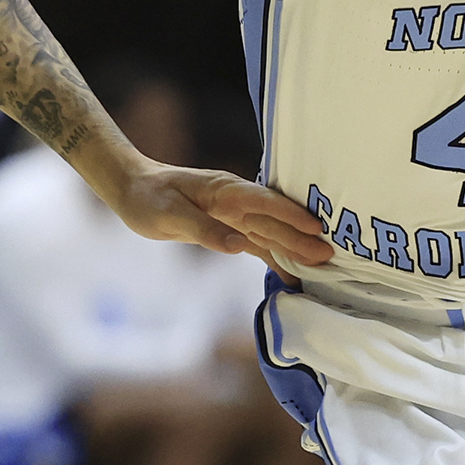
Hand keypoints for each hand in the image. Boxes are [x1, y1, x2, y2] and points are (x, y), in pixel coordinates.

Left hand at [99, 161, 338, 273]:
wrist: (133, 190)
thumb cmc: (148, 198)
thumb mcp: (169, 215)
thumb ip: (205, 229)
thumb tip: (238, 244)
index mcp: (225, 191)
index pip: (265, 202)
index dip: (291, 215)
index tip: (317, 228)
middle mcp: (236, 201)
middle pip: (274, 221)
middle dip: (302, 236)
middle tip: (330, 254)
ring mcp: (234, 215)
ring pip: (270, 233)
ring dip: (294, 247)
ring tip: (322, 263)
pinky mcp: (228, 229)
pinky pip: (257, 244)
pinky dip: (275, 258)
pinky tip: (292, 275)